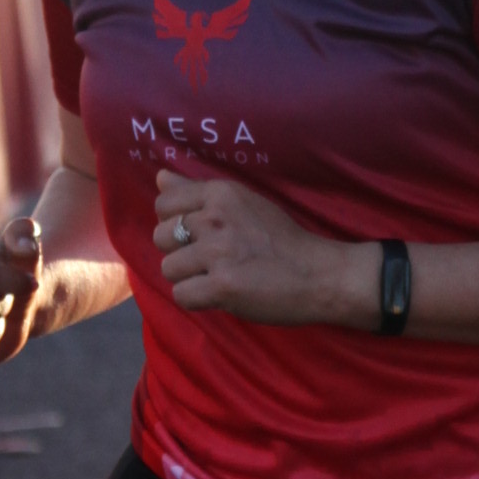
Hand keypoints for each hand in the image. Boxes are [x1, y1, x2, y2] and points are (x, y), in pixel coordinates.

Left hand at [152, 169, 360, 325]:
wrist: (318, 274)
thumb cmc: (281, 239)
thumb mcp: (243, 202)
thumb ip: (198, 191)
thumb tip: (159, 178)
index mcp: (221, 193)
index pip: (164, 204)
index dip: (175, 223)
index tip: (199, 234)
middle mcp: (215, 218)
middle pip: (160, 237)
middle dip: (180, 252)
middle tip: (211, 260)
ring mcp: (218, 253)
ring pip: (169, 269)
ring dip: (189, 278)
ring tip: (218, 277)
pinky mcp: (222, 286)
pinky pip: (182, 296)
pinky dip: (197, 300)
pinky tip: (219, 295)